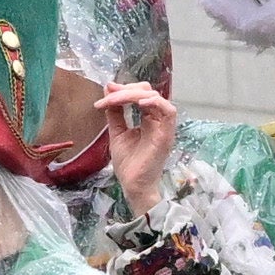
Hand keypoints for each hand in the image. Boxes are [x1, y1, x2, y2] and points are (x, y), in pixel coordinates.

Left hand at [98, 82, 182, 214]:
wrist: (132, 185)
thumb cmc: (128, 163)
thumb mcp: (117, 132)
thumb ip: (115, 112)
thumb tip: (109, 90)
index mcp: (148, 118)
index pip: (140, 94)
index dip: (123, 89)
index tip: (106, 92)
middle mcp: (157, 119)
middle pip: (147, 91)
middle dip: (126, 89)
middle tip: (109, 95)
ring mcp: (163, 126)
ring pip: (155, 97)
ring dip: (133, 95)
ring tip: (116, 100)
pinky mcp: (167, 134)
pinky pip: (168, 111)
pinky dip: (154, 102)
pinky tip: (139, 104)